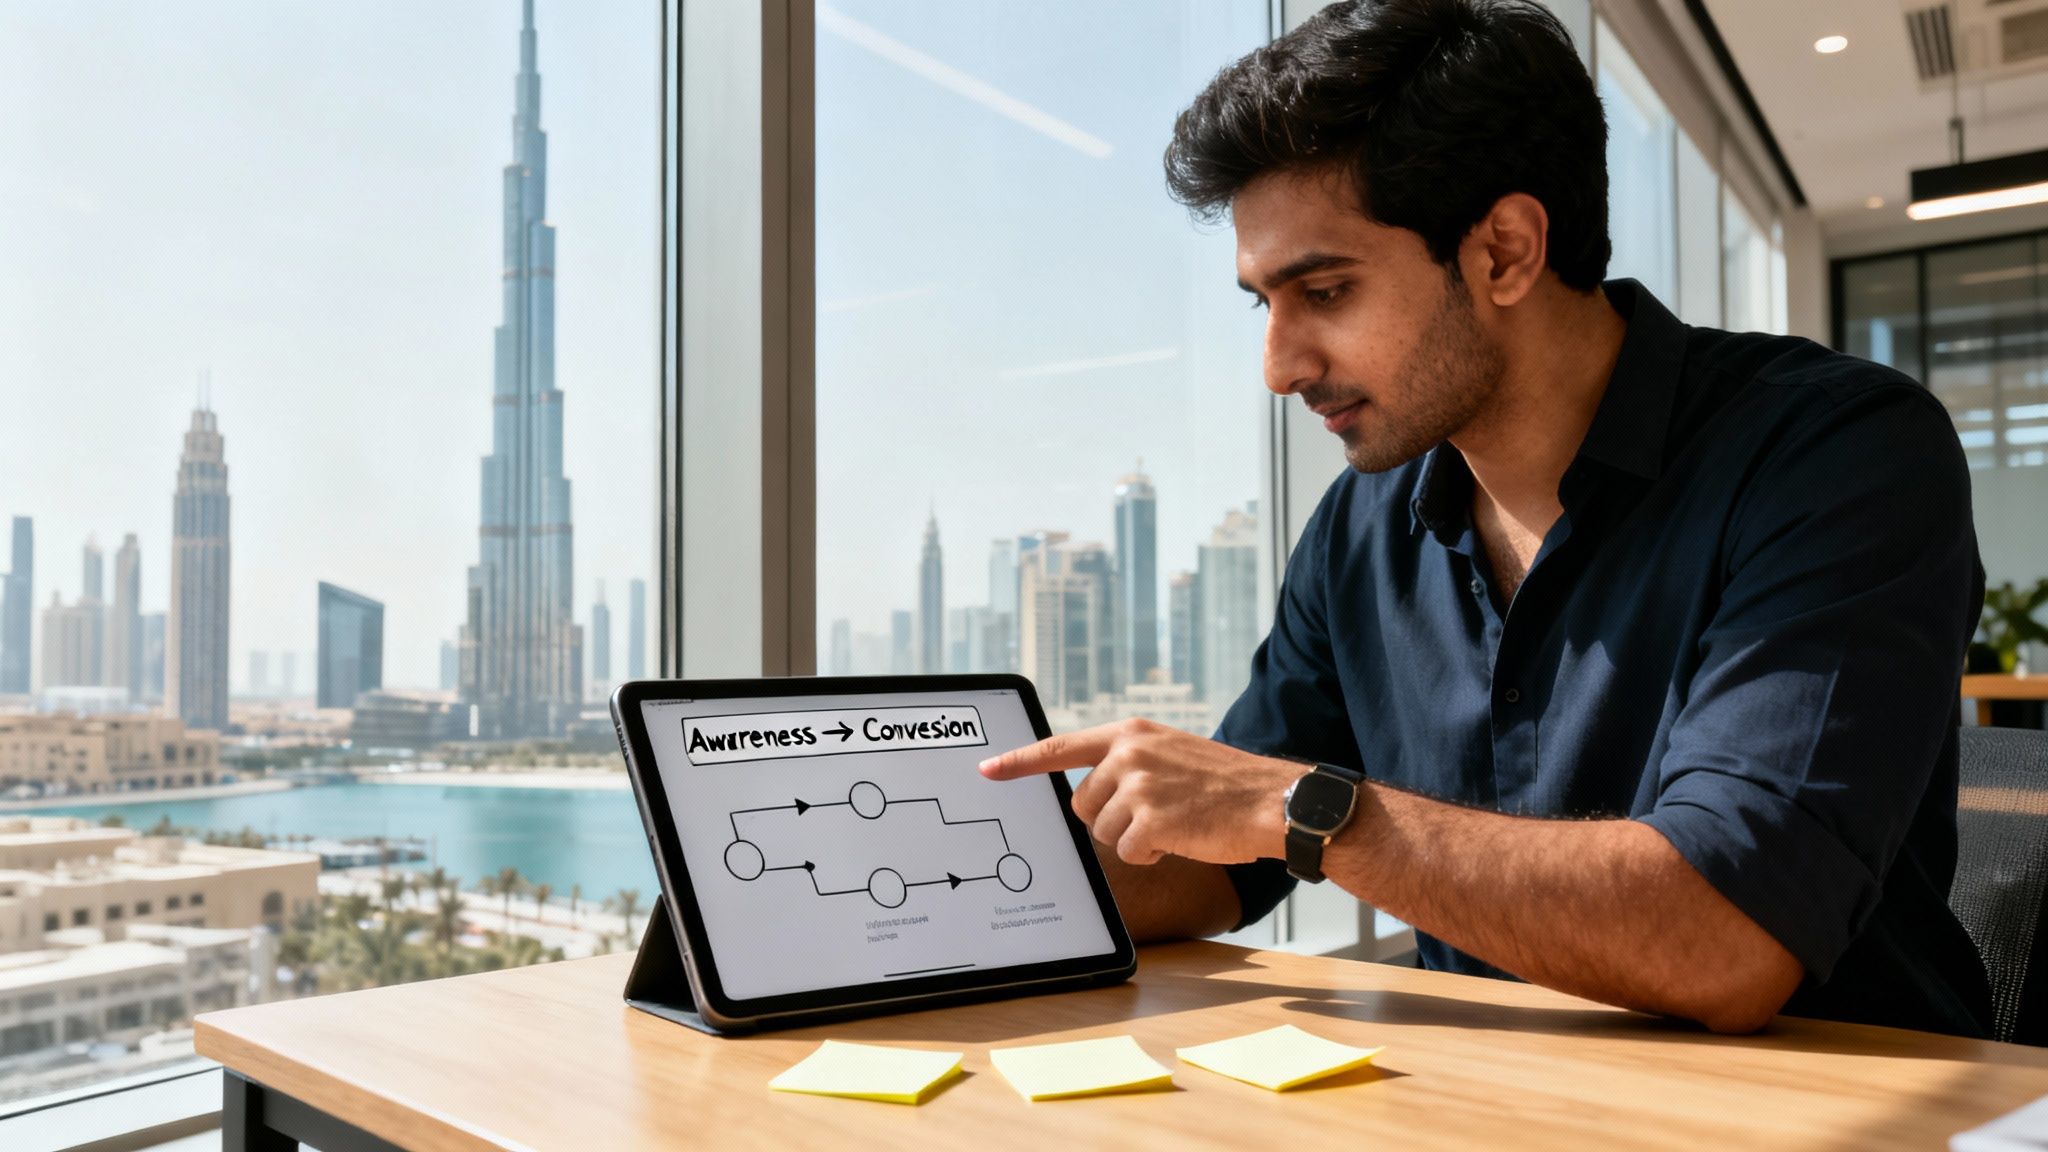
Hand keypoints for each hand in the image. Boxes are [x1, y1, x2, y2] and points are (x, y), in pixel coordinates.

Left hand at [978, 719, 1300, 865]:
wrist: (1272, 799)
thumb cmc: (1224, 784)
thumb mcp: (1171, 754)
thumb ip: (1128, 762)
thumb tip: (1084, 793)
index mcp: (1130, 733)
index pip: (1060, 746)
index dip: (1019, 761)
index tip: (986, 770)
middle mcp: (1129, 753)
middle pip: (1081, 804)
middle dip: (1109, 819)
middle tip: (1155, 814)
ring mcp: (1138, 785)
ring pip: (1102, 832)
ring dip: (1133, 840)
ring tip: (1175, 823)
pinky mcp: (1151, 819)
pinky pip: (1127, 853)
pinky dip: (1150, 857)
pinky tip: (1181, 840)